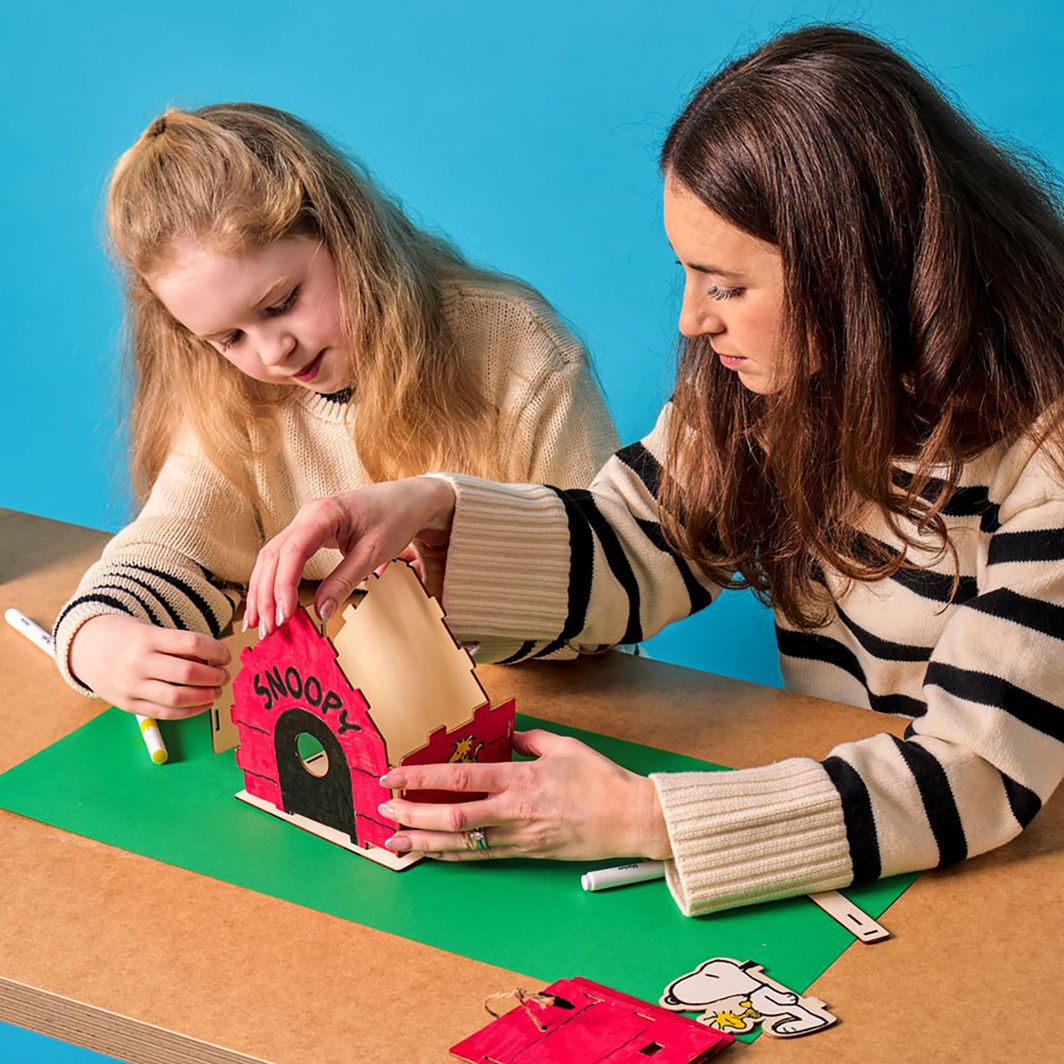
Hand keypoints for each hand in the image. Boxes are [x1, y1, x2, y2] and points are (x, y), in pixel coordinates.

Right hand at [68, 614, 229, 718]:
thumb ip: (179, 646)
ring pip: (178, 697)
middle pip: (188, 672)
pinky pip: (165, 713)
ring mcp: (132, 686)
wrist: (84, 648)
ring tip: (216, 691)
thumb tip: (214, 661)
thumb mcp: (151, 631)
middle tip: (224, 675)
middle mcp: (139, 662)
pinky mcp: (127, 705)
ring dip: (205, 696)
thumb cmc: (127, 637)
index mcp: (148, 638)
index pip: (192, 643)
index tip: (226, 656)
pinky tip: (202, 705)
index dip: (216, 650)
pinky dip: (189, 711)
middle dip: (214, 676)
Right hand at [245, 477, 455, 637]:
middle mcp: (307, 515)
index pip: (291, 552)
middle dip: (265, 594)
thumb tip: (320, 613)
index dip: (283, 587)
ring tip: (259, 624)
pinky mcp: (308, 531)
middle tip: (266, 630)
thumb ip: (344, 582)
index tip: (283, 617)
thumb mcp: (372, 553)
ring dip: (262, 590)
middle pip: (272, 556)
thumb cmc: (395, 518)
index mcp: (323, 513)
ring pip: (271, 557)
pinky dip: (273, 581)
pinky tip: (269, 603)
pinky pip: (282, 556)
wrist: (408, 499)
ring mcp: (304, 522)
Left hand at [377, 729, 672, 861]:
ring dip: (424, 841)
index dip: (421, 778)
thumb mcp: (564, 746)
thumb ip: (529, 740)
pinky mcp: (526, 853)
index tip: (394, 775)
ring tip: (394, 840)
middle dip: (412, 813)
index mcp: (522, 778)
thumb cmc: (601, 780)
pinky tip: (431, 852)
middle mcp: (514, 810)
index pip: (461, 778)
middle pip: (452, 816)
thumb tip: (504, 736)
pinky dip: (452, 855)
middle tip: (384, 809)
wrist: (631, 819)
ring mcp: (519, 836)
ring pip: (461, 843)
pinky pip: (481, 856)